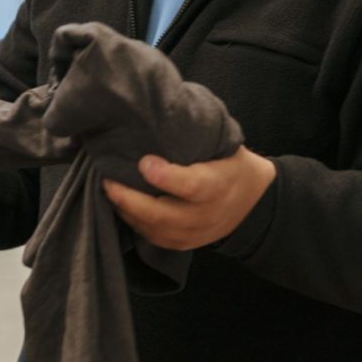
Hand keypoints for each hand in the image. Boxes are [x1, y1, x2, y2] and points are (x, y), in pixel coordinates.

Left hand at [102, 147, 276, 249]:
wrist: (254, 204)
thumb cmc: (230, 164)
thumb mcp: (224, 146)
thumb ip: (195, 137)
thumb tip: (156, 116)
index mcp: (219, 185)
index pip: (190, 186)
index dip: (165, 177)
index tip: (143, 162)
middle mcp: (206, 214)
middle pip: (161, 214)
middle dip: (129, 198)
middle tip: (108, 180)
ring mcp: (194, 234)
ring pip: (152, 228)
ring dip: (126, 210)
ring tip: (109, 189)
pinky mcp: (182, 244)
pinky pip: (152, 237)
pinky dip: (133, 221)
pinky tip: (121, 205)